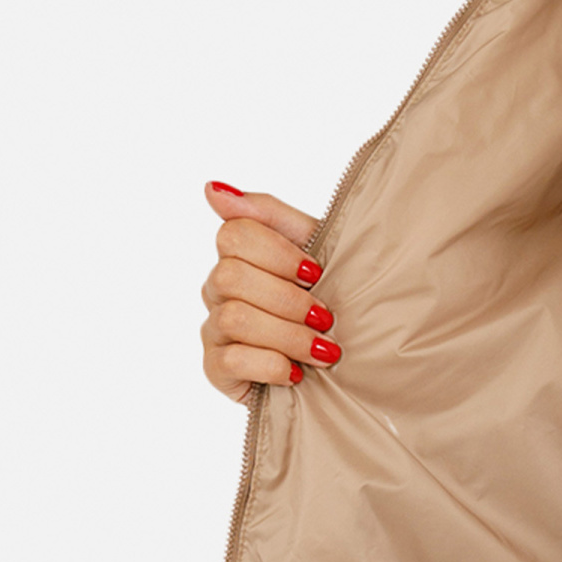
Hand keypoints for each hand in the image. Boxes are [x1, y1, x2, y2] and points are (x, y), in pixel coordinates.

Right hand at [199, 181, 337, 401]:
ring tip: (323, 351)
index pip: (234, 234)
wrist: (349, 362)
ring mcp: (214, 328)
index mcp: (241, 254)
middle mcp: (219, 288)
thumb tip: (211, 188)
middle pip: (230, 275)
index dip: (278, 254)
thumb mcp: (316, 249)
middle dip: (288, 300)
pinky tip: (296, 372)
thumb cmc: (330, 298)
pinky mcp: (216, 369)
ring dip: (289, 336)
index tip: (315, 274)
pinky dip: (272, 366)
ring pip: (234, 317)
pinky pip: (230, 359)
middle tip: (325, 317)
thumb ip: (270, 215)